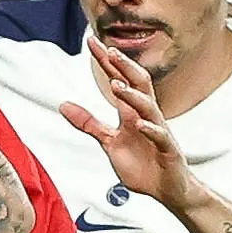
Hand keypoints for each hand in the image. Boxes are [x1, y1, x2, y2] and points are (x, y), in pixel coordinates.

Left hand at [58, 33, 196, 208]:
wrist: (167, 190)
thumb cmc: (142, 164)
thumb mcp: (109, 142)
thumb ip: (89, 123)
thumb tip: (63, 105)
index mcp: (131, 113)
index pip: (119, 80)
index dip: (106, 62)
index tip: (93, 42)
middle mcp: (146, 117)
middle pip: (138, 84)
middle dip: (124, 67)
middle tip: (110, 50)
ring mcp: (158, 132)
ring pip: (148, 107)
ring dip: (132, 96)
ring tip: (116, 85)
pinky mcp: (167, 150)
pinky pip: (160, 137)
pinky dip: (151, 130)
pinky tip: (141, 124)